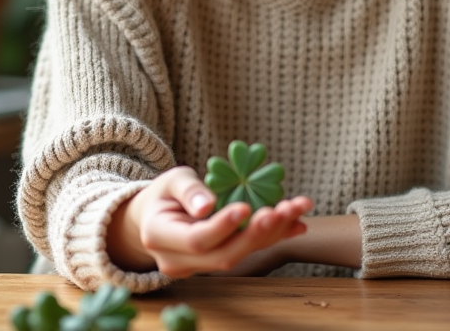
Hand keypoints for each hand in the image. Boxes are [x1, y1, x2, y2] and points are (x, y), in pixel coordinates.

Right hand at [106, 165, 312, 278]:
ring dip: (271, 233)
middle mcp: (178, 260)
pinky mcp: (216, 263)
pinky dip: (272, 237)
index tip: (246, 207)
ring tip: (295, 208)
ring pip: (238, 255)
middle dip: (256, 234)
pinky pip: (245, 252)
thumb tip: (207, 206)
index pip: (196, 239)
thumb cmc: (163, 195)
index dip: (223, 227)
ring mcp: (198, 267)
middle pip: (222, 255)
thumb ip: (188, 191)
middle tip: (282, 210)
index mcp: (159, 236)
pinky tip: (297, 223)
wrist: (153, 220)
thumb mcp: (170, 181)